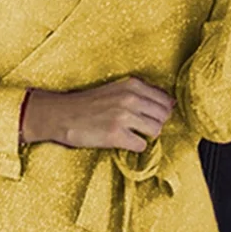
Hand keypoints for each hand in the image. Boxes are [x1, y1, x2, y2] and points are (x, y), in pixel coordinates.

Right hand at [22, 77, 175, 151]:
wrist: (61, 114)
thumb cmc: (88, 103)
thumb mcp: (116, 89)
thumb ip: (140, 93)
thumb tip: (169, 103)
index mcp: (132, 85)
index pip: (166, 100)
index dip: (162, 111)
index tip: (151, 117)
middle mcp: (130, 98)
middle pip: (164, 116)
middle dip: (156, 123)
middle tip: (141, 127)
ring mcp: (123, 116)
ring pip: (156, 130)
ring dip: (146, 135)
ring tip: (132, 134)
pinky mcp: (115, 135)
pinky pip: (141, 145)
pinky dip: (135, 146)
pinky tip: (123, 141)